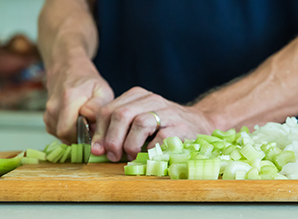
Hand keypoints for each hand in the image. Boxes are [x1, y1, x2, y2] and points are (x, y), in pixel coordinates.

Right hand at [44, 57, 113, 143]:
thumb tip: (90, 123)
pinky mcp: (46, 119)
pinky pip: (57, 133)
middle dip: (80, 137)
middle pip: (64, 135)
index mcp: (68, 98)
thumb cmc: (88, 82)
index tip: (95, 128)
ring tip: (84, 122)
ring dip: (74, 134)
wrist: (68, 70)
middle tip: (91, 128)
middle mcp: (53, 106)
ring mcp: (47, 113)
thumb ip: (98, 108)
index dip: (84, 134)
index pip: (69, 130)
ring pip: (61, 136)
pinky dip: (68, 132)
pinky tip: (76, 122)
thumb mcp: (102, 91)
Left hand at [90, 87, 215, 161]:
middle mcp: (151, 99)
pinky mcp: (179, 126)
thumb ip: (119, 128)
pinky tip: (148, 155)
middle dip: (112, 139)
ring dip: (130, 145)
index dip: (100, 132)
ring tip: (131, 156)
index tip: (99, 149)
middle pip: (121, 114)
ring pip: (140, 123)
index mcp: (137, 96)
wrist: (199, 124)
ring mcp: (167, 111)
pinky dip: (150, 150)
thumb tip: (98, 147)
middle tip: (113, 156)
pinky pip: (160, 137)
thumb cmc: (164, 125)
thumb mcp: (140, 118)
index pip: (108, 110)